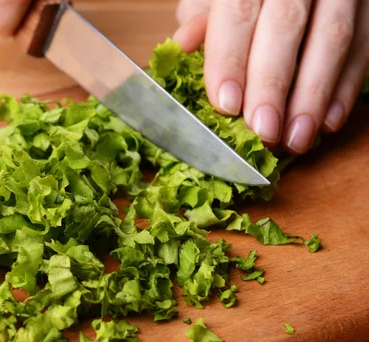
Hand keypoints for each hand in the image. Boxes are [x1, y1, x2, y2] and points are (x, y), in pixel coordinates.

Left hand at [173, 0, 368, 154]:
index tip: (227, 104)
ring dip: (314, 96)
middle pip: (286, 27)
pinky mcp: (365, 9)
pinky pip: (363, 46)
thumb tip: (182, 45)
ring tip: (295, 138)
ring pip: (334, 38)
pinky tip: (327, 122)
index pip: (239, 13)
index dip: (231, 60)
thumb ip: (201, 19)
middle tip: (264, 131)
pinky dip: (345, 88)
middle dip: (273, 85)